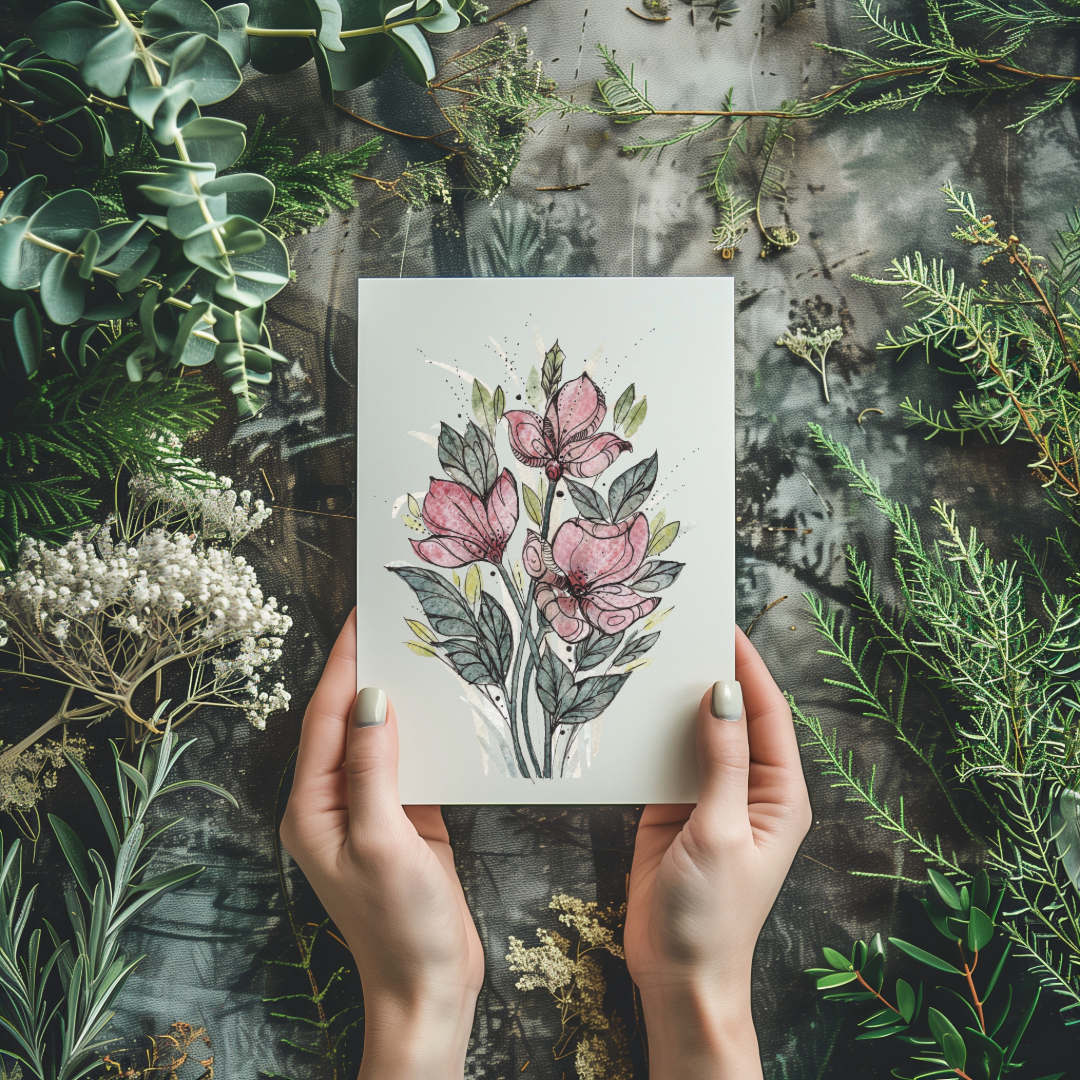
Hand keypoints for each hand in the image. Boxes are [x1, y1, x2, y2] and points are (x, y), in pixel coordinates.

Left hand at [279, 611, 483, 1079]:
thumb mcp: (383, 841)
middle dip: (364, 669)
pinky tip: (440, 706)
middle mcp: (334, 802)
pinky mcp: (403, 817)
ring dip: (395, 695)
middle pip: (344, 720)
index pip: (323, 718)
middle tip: (390, 621)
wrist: (429, 984)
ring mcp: (369, 809)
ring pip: (377, 735)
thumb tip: (370, 700)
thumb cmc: (400, 925)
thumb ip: (373, 768)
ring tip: (416, 650)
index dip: (341, 664)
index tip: (359, 617)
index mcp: (312, 806)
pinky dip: (420, 728)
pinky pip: (406, 759)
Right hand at [624, 626, 811, 1079]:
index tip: (723, 627)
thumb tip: (720, 692)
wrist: (678, 975)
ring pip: (695, 733)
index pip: (767, 714)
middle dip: (709, 676)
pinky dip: (650, 735)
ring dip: (675, 702)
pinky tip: (629, 709)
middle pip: (731, 716)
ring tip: (650, 659)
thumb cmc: (713, 915)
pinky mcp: (671, 809)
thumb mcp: (719, 831)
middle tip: (679, 632)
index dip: (748, 668)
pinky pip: (664, 759)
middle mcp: (747, 788)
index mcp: (777, 794)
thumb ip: (719, 761)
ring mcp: (708, 797)